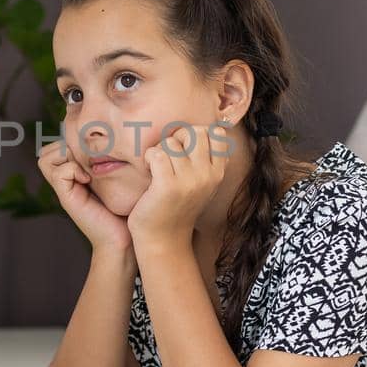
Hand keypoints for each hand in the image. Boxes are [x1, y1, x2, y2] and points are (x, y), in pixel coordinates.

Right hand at [38, 138, 130, 251]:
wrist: (125, 238)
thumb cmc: (127, 208)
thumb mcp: (120, 178)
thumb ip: (111, 160)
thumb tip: (115, 137)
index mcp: (76, 172)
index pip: (57, 145)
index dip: (70, 139)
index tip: (93, 148)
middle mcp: (66, 179)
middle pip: (47, 150)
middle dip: (65, 145)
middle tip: (87, 156)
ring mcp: (64, 189)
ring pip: (46, 158)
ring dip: (66, 156)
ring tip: (86, 167)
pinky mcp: (66, 199)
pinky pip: (58, 172)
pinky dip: (72, 170)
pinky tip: (88, 179)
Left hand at [127, 128, 226, 249]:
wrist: (164, 239)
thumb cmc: (177, 206)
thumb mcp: (201, 183)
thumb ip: (205, 158)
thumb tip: (205, 127)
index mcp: (218, 172)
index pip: (217, 133)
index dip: (197, 134)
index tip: (186, 150)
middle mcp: (208, 175)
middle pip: (194, 131)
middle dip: (177, 138)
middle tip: (168, 157)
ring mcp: (190, 181)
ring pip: (171, 142)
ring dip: (159, 151)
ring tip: (158, 168)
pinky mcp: (168, 186)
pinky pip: (156, 153)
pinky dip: (148, 159)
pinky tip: (149, 172)